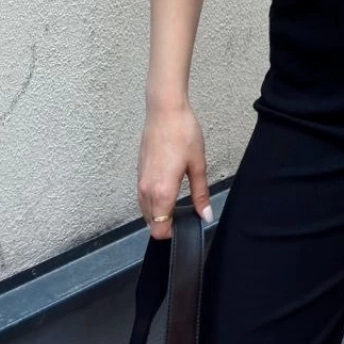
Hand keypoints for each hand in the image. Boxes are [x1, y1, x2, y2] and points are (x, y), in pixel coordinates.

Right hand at [137, 102, 212, 239]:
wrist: (165, 111)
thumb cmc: (183, 133)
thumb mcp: (198, 164)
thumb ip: (200, 194)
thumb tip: (205, 215)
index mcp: (161, 191)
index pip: (159, 229)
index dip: (172, 233)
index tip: (185, 226)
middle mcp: (146, 190)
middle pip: (151, 222)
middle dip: (166, 224)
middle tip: (185, 215)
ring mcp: (140, 181)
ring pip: (145, 210)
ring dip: (158, 213)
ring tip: (177, 202)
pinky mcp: (138, 172)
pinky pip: (143, 197)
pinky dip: (153, 201)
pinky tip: (167, 189)